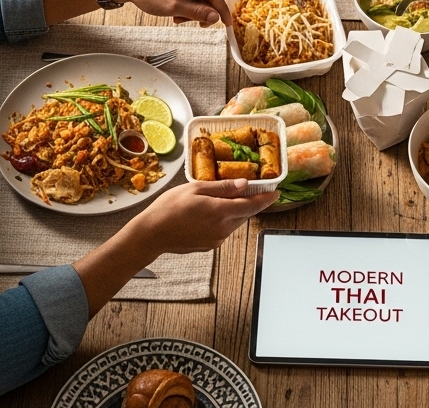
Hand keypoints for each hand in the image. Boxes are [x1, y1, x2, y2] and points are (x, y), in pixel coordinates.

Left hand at [110, 0, 229, 25]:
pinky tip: (175, 9)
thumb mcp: (173, 7)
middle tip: (188, 22)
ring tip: (176, 16)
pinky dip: (186, 3)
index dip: (222, 11)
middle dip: (200, 12)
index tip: (227, 24)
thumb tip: (216, 17)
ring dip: (191, 9)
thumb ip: (197, 13)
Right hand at [133, 179, 275, 254]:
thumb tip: (244, 184)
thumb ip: (222, 187)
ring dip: (235, 211)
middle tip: (248, 190)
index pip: (252, 205)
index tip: (276, 193)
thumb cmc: (169, 208)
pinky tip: (209, 213)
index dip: (266, 199)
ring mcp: (217, 239)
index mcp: (221, 212)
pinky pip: (224, 230)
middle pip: (245, 214)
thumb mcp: (196, 189)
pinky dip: (224, 220)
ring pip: (235, 222)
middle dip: (248, 202)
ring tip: (222, 200)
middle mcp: (223, 228)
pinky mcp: (210, 245)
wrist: (152, 234)